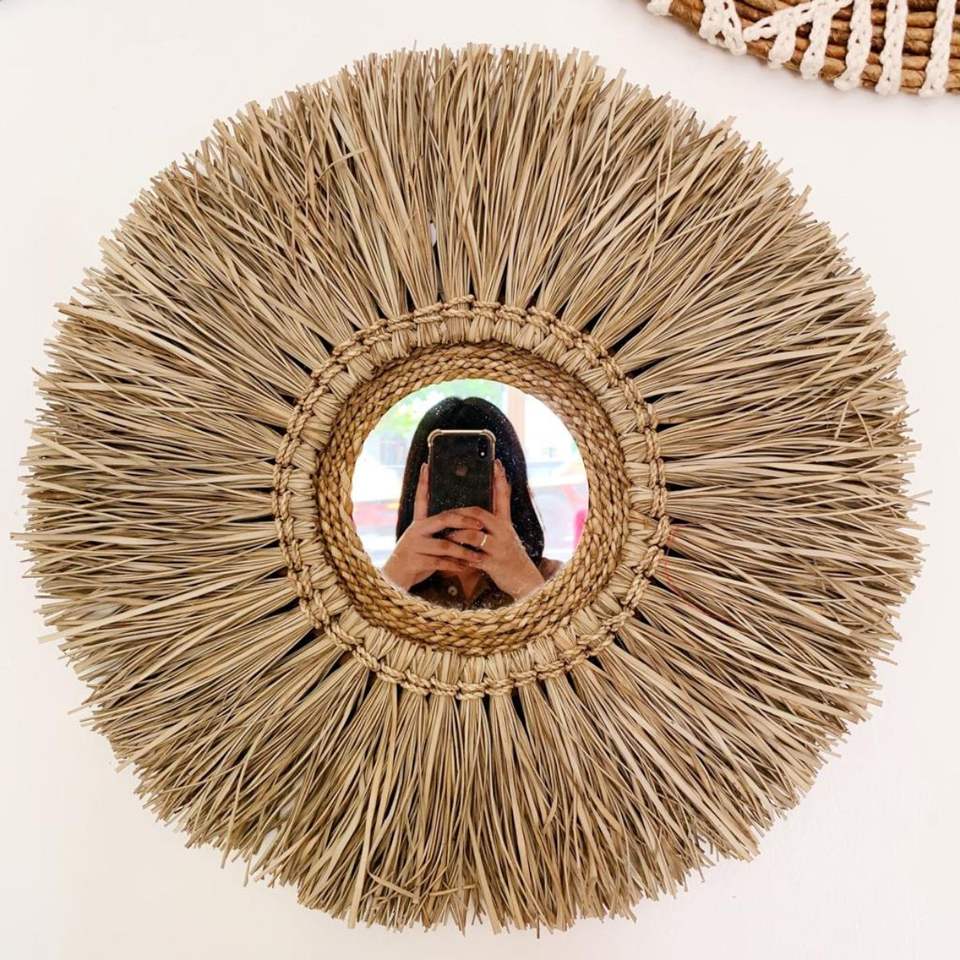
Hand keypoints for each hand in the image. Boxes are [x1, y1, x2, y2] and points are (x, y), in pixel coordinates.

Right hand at [381, 463, 486, 590]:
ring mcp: (414, 546)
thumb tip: (458, 522)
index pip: (421, 499)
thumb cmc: (415, 560)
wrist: (393, 580)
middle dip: (464, 520)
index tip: (426, 465)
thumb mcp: (423, 542)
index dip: (423, 483)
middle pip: (443, 519)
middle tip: (481, 523)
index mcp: (418, 524)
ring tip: (479, 555)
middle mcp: (415, 531)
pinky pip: (440, 562)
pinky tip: (467, 567)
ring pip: (445, 544)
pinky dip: (455, 565)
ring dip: (464, 550)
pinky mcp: (415, 562)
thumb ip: (436, 532)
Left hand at [446, 459, 544, 599]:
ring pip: (472, 534)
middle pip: (479, 513)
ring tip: (445, 535)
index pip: (503, 496)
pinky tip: (451, 555)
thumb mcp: (506, 535)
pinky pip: (472, 556)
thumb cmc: (509, 555)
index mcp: (505, 523)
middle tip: (445, 513)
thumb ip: (494, 521)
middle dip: (460, 512)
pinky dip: (460, 555)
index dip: (499, 479)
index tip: (496, 462)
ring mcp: (498, 547)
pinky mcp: (493, 563)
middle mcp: (503, 532)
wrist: (523, 579)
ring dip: (455, 534)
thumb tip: (475, 510)